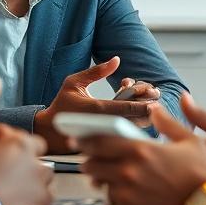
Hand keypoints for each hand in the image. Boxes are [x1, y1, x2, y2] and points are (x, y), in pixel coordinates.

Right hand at [0, 123, 53, 204]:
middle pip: (40, 167)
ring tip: (7, 199)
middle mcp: (37, 169)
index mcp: (22, 147)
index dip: (19, 149)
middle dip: (26, 171)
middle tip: (5, 178)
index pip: (34, 142)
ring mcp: (41, 195)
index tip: (4, 156)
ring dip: (29, 193)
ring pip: (41, 192)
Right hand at [34, 56, 154, 152]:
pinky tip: (139, 122)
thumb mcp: (74, 83)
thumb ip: (96, 71)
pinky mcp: (103, 145)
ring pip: (130, 131)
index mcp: (96, 108)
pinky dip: (133, 129)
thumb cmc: (61, 105)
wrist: (48, 131)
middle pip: (133, 120)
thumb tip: (116, 60)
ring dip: (143, 121)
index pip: (125, 107)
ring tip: (152, 113)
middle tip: (157, 105)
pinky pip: (122, 138)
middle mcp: (102, 123)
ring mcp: (104, 136)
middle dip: (147, 112)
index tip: (155, 100)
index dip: (142, 104)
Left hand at [79, 103, 205, 204]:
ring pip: (100, 188)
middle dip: (89, 163)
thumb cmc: (204, 174)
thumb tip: (155, 109)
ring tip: (106, 183)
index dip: (85, 140)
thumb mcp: (189, 141)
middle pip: (93, 165)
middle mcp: (129, 172)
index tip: (78, 140)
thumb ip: (167, 123)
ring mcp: (128, 195)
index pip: (100, 141)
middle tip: (89, 163)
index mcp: (140, 150)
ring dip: (101, 185)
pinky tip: (118, 204)